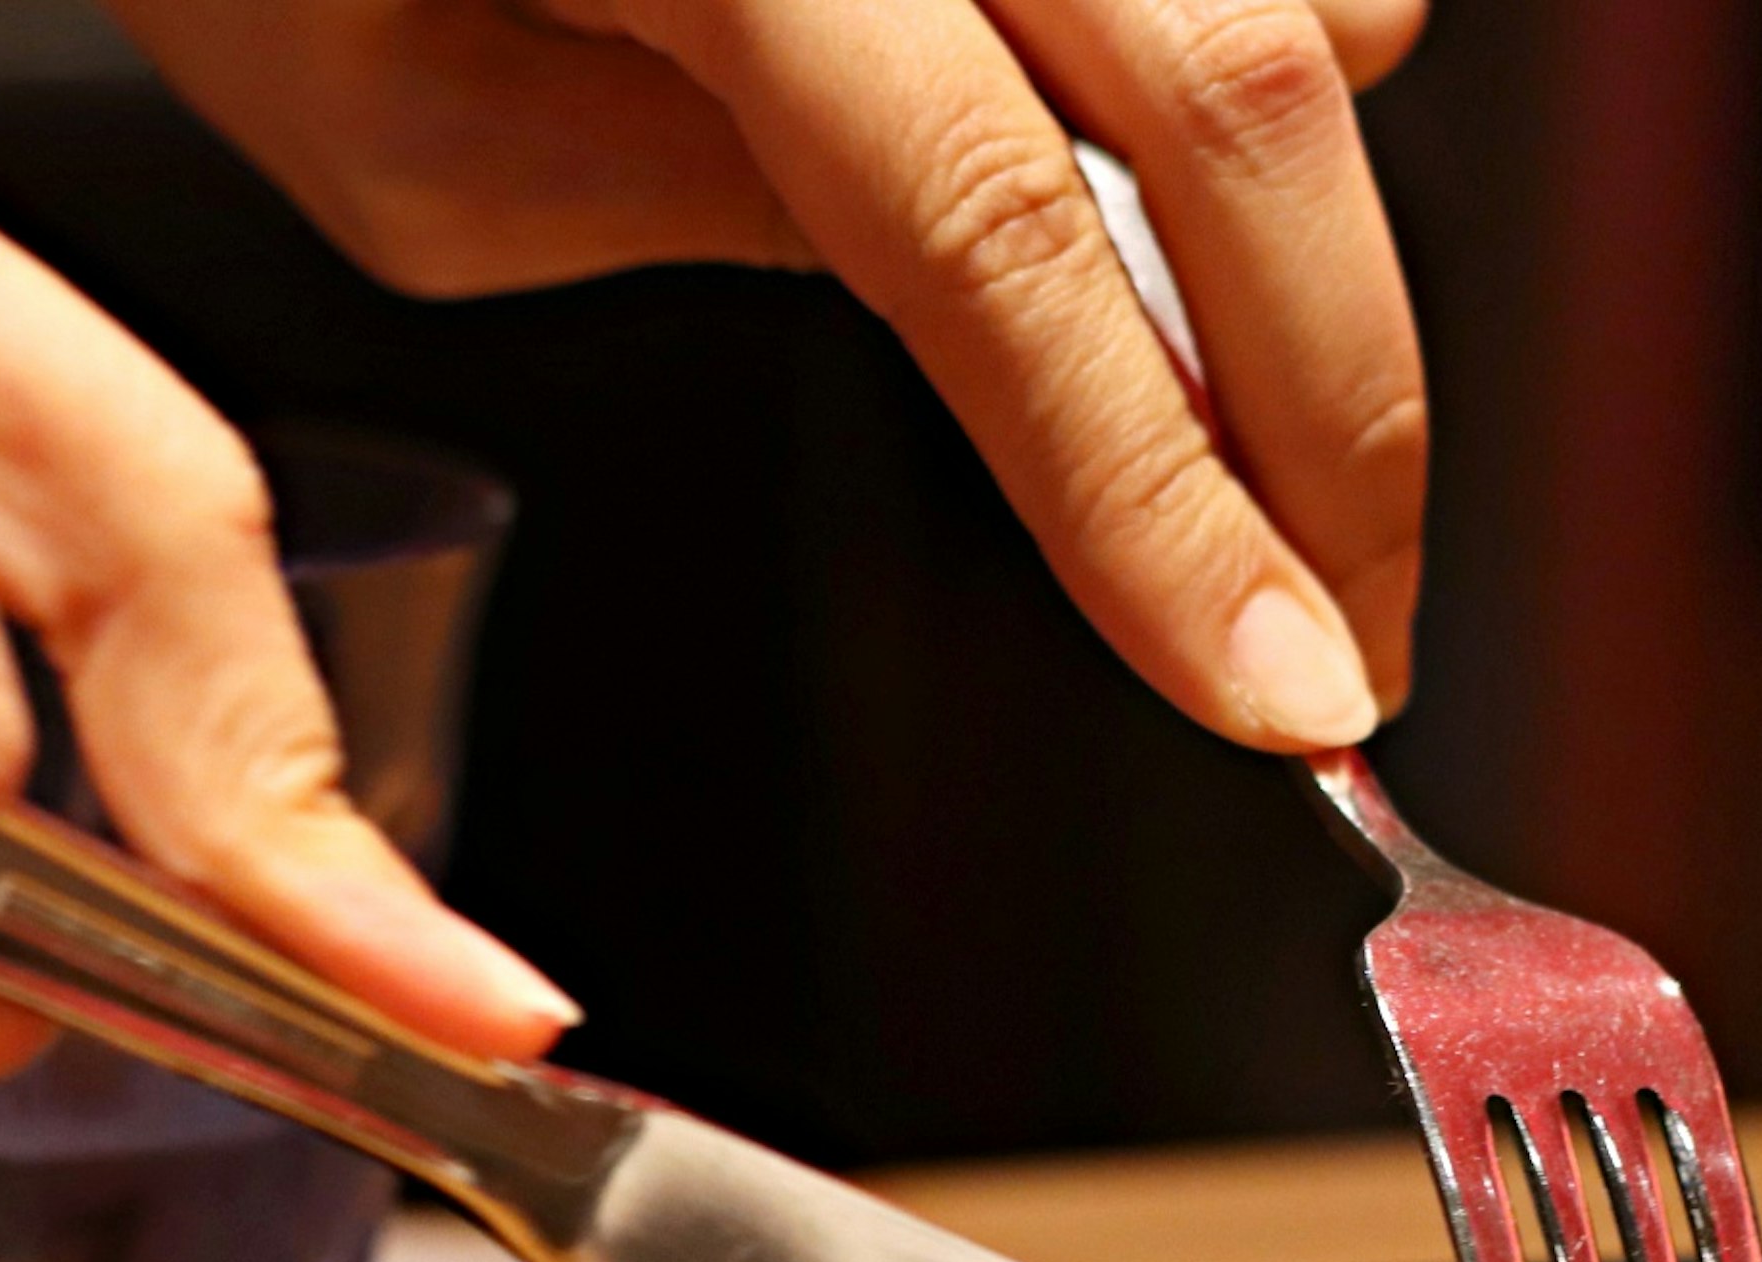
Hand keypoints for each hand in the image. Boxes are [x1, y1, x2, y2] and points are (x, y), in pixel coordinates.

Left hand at [106, 0, 1429, 750]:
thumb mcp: (415, 145)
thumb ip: (717, 229)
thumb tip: (1014, 317)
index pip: (1001, 230)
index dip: (1168, 493)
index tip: (1278, 694)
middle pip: (1247, 96)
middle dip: (1338, 419)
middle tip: (1345, 637)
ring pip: (1322, 4)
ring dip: (1310, 231)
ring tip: (1222, 399)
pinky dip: (1271, 77)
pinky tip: (1156, 181)